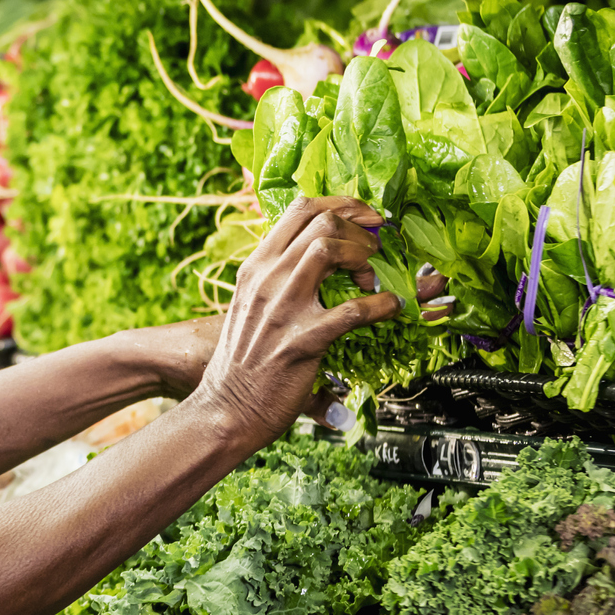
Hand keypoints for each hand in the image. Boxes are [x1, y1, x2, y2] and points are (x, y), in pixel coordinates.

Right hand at [190, 197, 405, 445]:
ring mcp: (282, 308)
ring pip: (329, 249)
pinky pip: (352, 311)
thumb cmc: (243, 363)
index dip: (343, 205)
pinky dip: (381, 305)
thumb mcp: (252, 307)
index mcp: (256, 267)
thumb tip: (322, 263)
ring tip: (371, 279)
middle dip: (359, 229)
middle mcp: (266, 279)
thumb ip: (281, 281)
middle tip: (374, 251)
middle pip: (320, 220)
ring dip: (362, 258)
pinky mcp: (302, 341)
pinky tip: (389, 309)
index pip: (300, 208)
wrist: (225, 409)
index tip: (367, 216)